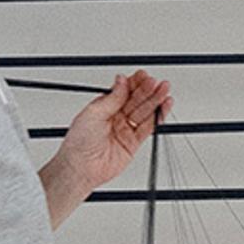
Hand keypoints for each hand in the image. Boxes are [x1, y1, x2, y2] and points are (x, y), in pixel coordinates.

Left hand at [49, 70, 171, 200]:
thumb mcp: (94, 112)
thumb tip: (121, 81)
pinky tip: (164, 106)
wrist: (81, 167)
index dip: (134, 83)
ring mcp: (125, 129)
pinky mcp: (133, 142)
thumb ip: (112, 98)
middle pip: (136, 100)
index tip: (143, 76)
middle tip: (156, 83)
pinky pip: (148, 127)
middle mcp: (116, 117)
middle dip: (147, 90)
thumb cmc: (79, 142)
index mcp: (104, 106)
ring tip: (164, 90)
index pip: (123, 91)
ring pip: (144, 112)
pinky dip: (157, 116)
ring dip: (155, 101)